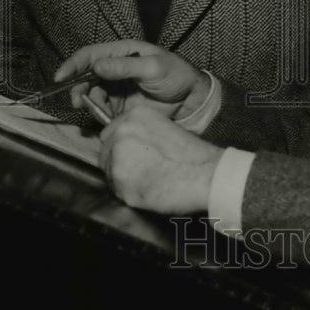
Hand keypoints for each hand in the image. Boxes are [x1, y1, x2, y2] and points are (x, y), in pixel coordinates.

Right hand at [54, 40, 209, 120]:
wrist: (192, 100)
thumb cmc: (176, 75)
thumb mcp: (153, 67)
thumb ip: (125, 67)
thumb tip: (96, 66)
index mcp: (122, 53)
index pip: (90, 55)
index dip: (73, 65)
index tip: (60, 77)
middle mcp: (115, 70)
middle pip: (86, 77)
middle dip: (77, 88)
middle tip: (77, 101)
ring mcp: (117, 89)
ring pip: (92, 95)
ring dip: (88, 102)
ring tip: (94, 109)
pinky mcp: (121, 107)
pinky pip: (102, 110)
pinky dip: (98, 114)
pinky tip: (105, 118)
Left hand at [99, 99, 222, 213]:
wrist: (204, 175)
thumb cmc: (192, 156)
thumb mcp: (165, 129)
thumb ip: (141, 134)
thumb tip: (128, 147)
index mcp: (134, 116)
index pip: (110, 133)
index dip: (120, 147)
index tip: (130, 156)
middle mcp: (121, 132)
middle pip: (105, 152)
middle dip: (118, 163)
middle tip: (140, 172)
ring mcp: (118, 156)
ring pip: (109, 172)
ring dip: (122, 179)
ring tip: (147, 181)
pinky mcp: (120, 181)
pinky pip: (116, 190)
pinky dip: (128, 194)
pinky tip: (148, 191)